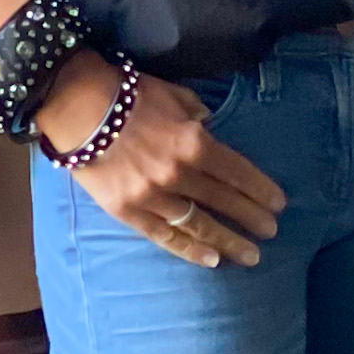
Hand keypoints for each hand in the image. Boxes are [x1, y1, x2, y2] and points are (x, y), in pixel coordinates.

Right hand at [35, 52, 285, 268]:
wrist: (76, 108)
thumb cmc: (127, 94)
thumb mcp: (172, 93)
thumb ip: (196, 113)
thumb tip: (208, 126)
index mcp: (194, 142)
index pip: (238, 172)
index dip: (261, 190)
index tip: (278, 204)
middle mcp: (179, 174)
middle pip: (225, 201)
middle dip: (252, 218)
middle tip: (271, 232)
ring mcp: (154, 196)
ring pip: (200, 225)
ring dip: (229, 242)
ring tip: (250, 255)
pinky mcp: (129, 212)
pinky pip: (165, 236)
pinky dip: (190, 249)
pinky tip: (212, 260)